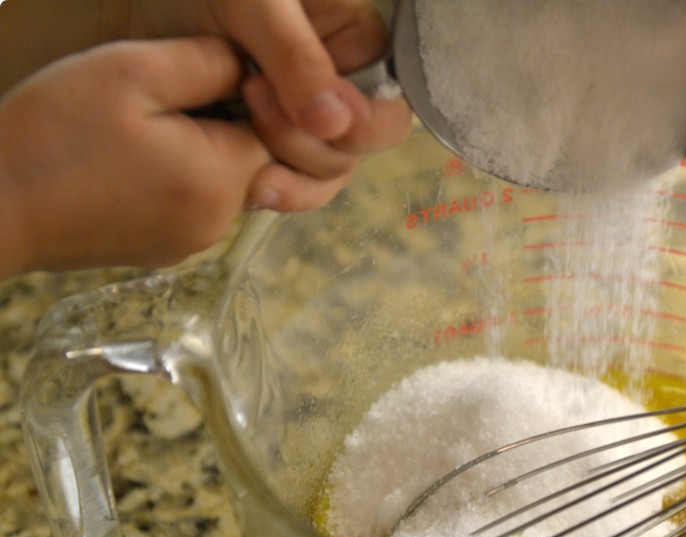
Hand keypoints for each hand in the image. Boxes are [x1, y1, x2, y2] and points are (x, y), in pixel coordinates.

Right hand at [0, 37, 272, 275]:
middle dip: (214, 121)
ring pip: (215, 180)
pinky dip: (166, 177)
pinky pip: (185, 203)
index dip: (241, 93)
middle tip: (153, 99)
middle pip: (247, 157)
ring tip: (131, 129)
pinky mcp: (159, 251)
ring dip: (188, 148)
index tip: (191, 76)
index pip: (272, 128)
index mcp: (221, 180)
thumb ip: (207, 63)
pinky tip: (121, 160)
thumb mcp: (131, 72)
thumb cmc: (52, 134)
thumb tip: (251, 65)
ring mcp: (188, 244)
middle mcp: (217, 223)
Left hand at [129, 0, 411, 209]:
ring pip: (328, 173)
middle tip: (251, 101)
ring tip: (244, 149)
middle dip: (313, 145)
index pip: (389, 99)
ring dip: (292, 173)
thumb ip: (294, 55)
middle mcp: (336, 83)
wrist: (119, 8)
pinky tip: (248, 187)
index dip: (359, 120)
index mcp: (349, 38)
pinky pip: (292, 186)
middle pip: (360, 145)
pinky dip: (274, 190)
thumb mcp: (245, 2)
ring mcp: (302, 119)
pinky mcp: (266, 145)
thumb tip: (335, 123)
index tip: (309, 113)